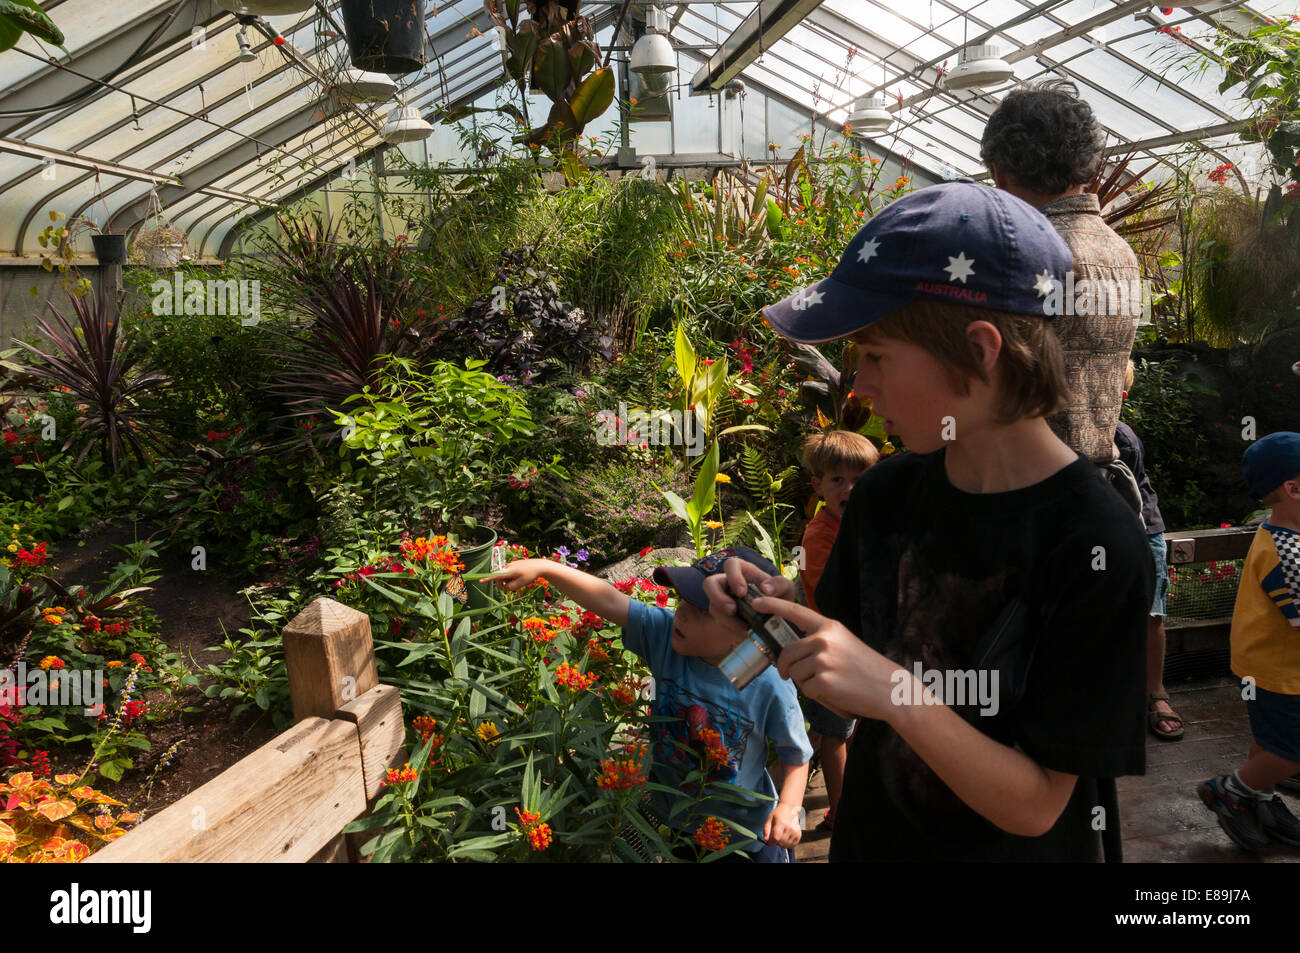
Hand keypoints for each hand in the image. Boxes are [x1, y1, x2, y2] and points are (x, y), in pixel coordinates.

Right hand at [485, 558, 550, 592]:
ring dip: (509, 582)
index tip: (480, 580)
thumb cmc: (531, 575)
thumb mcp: (521, 584)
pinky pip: (509, 574)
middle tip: (513, 590)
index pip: (496, 575)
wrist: (540, 565)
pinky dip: (512, 578)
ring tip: (519, 582)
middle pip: (499, 578)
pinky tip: (520, 578)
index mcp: (508, 571)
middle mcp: (508, 567)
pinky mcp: (514, 566)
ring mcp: (511, 566)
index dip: (487, 578)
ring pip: (505, 577)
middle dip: (503, 585)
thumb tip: (505, 588)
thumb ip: (511, 587)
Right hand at [700, 557, 795, 643]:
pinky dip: (732, 629)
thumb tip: (765, 589)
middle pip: (709, 583)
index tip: (741, 592)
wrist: (777, 617)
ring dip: (725, 618)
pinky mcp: (723, 616)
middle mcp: (728, 583)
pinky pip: (720, 622)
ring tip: (743, 628)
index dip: (733, 577)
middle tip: (732, 610)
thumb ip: (780, 584)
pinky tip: (746, 633)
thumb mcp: (785, 589)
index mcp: (743, 571)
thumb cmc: (778, 596)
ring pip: (713, 606)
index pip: (731, 565)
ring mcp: (723, 600)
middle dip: (718, 597)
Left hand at [754, 596, 907, 723]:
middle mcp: (823, 639)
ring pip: (795, 673)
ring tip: (829, 683)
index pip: (795, 612)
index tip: (755, 602)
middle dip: (785, 668)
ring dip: (806, 683)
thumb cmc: (866, 668)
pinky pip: (806, 690)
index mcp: (829, 627)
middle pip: (787, 653)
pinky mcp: (823, 681)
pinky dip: (816, 695)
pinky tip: (834, 693)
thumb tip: (791, 652)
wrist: (890, 688)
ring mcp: (823, 660)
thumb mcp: (844, 642)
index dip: (772, 606)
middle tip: (789, 675)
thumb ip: (820, 641)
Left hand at [763, 801, 802, 848]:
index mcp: (781, 822)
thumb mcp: (769, 819)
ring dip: (781, 843)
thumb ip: (766, 830)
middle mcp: (790, 827)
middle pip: (780, 842)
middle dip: (775, 842)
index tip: (769, 841)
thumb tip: (765, 840)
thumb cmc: (778, 815)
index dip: (771, 842)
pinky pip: (791, 846)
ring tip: (780, 836)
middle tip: (775, 836)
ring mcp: (795, 831)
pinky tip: (785, 838)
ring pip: (785, 845)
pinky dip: (787, 844)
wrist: (790, 809)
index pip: (776, 838)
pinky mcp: (799, 835)